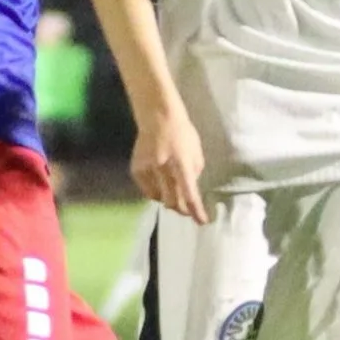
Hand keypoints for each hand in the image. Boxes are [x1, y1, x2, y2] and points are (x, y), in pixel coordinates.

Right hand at [130, 97, 209, 226]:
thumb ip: (194, 174)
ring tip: (173, 193)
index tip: (202, 221)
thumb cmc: (182, 133)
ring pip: (159, 199)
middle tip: (188, 210)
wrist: (158, 117)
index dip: (196, 211)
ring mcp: (147, 170)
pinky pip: (147, 191)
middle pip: (173, 202)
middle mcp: (163, 168)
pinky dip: (155, 192)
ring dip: (168, 200)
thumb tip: (190, 193)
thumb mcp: (196, 153)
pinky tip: (161, 185)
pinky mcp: (137, 170)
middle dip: (182, 209)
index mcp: (181, 164)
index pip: (190, 194)